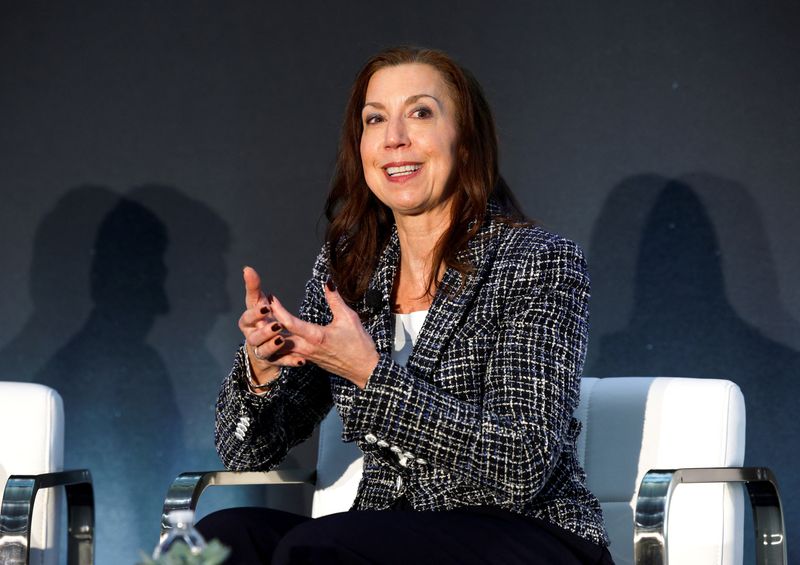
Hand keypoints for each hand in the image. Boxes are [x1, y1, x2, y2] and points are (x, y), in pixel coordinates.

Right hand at [239, 266, 303, 384]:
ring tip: (283, 340)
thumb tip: (247, 268)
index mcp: (250, 321)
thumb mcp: (258, 303)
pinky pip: (281, 363)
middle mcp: (253, 337)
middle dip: (264, 331)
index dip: (255, 313)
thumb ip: (254, 287)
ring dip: (272, 345)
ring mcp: (262, 350)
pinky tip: (301, 361)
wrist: (262, 348)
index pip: (248, 316)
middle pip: (253, 336)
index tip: (267, 307)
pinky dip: (289, 362)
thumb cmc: (260, 320)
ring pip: (264, 350)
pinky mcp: (273, 361)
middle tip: (277, 325)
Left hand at [269, 279, 379, 388]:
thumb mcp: (349, 318)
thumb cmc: (359, 344)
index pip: (290, 322)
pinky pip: (288, 352)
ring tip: (262, 320)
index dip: (278, 309)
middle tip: (258, 307)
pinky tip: (273, 336)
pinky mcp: (308, 359)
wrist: (364, 369)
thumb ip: (335, 300)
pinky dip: (278, 343)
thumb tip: (327, 283)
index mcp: (316, 336)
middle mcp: (307, 347)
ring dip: (271, 334)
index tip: (270, 297)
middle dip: (267, 321)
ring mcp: (306, 355)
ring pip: (281, 346)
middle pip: (279, 335)